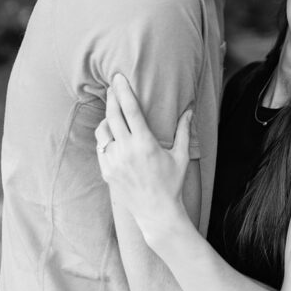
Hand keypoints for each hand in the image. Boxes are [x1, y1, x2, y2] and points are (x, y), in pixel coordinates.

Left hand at [95, 74, 192, 235]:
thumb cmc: (172, 183)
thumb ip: (183, 131)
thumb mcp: (180, 156)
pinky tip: (111, 134)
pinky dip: (105, 138)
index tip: (119, 78)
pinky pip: (101, 148)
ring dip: (107, 119)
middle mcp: (126, 150)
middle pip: (113, 115)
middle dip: (112, 98)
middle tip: (112, 87)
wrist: (156, 212)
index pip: (131, 110)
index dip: (124, 91)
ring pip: (103, 131)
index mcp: (145, 143)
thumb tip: (189, 110)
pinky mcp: (107, 172)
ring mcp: (114, 162)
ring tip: (113, 113)